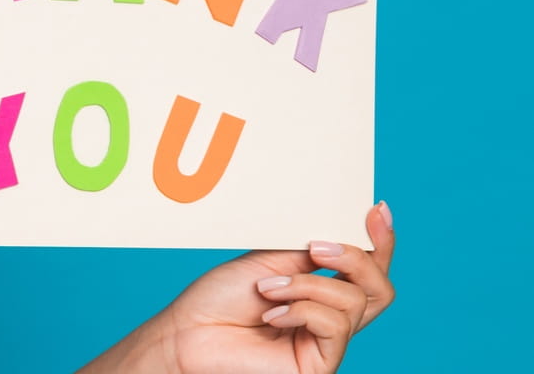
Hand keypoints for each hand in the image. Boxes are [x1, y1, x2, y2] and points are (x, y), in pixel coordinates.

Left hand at [95, 202, 396, 373]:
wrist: (187, 333)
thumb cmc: (219, 299)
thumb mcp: (270, 261)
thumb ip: (312, 253)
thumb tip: (347, 231)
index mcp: (321, 289)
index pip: (367, 269)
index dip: (380, 240)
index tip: (376, 209)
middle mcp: (330, 317)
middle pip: (379, 289)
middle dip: (356, 259)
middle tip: (317, 248)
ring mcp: (327, 342)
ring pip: (354, 302)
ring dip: (307, 286)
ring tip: (267, 288)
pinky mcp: (320, 363)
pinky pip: (334, 326)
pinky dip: (302, 310)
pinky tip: (271, 313)